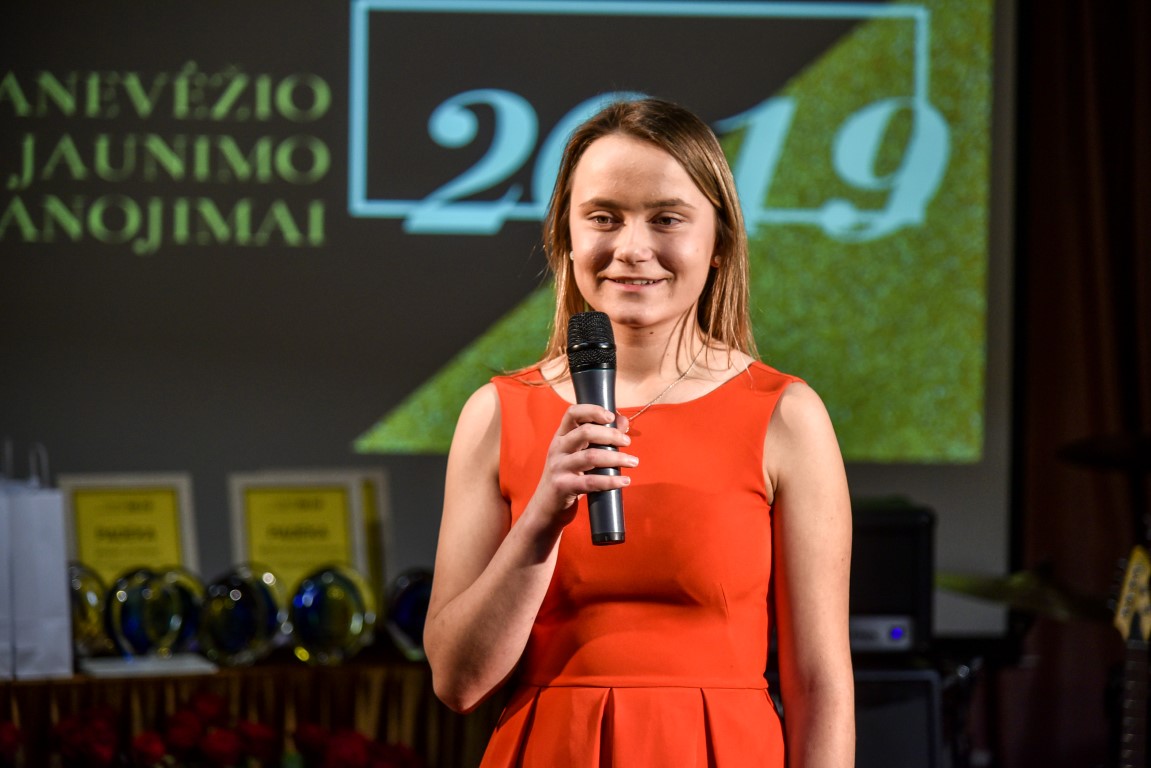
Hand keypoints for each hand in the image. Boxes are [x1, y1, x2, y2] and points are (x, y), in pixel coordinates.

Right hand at [529, 405, 635, 528]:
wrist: (545, 507)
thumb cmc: (568, 476)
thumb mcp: (579, 454)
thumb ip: (600, 437)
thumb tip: (622, 420)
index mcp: (561, 436)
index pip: (573, 413)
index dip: (593, 410)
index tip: (611, 416)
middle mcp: (557, 448)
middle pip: (585, 432)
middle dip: (610, 435)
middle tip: (627, 442)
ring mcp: (558, 467)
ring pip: (590, 457)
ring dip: (616, 458)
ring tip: (633, 461)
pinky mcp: (563, 486)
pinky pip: (590, 482)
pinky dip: (610, 481)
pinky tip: (624, 481)